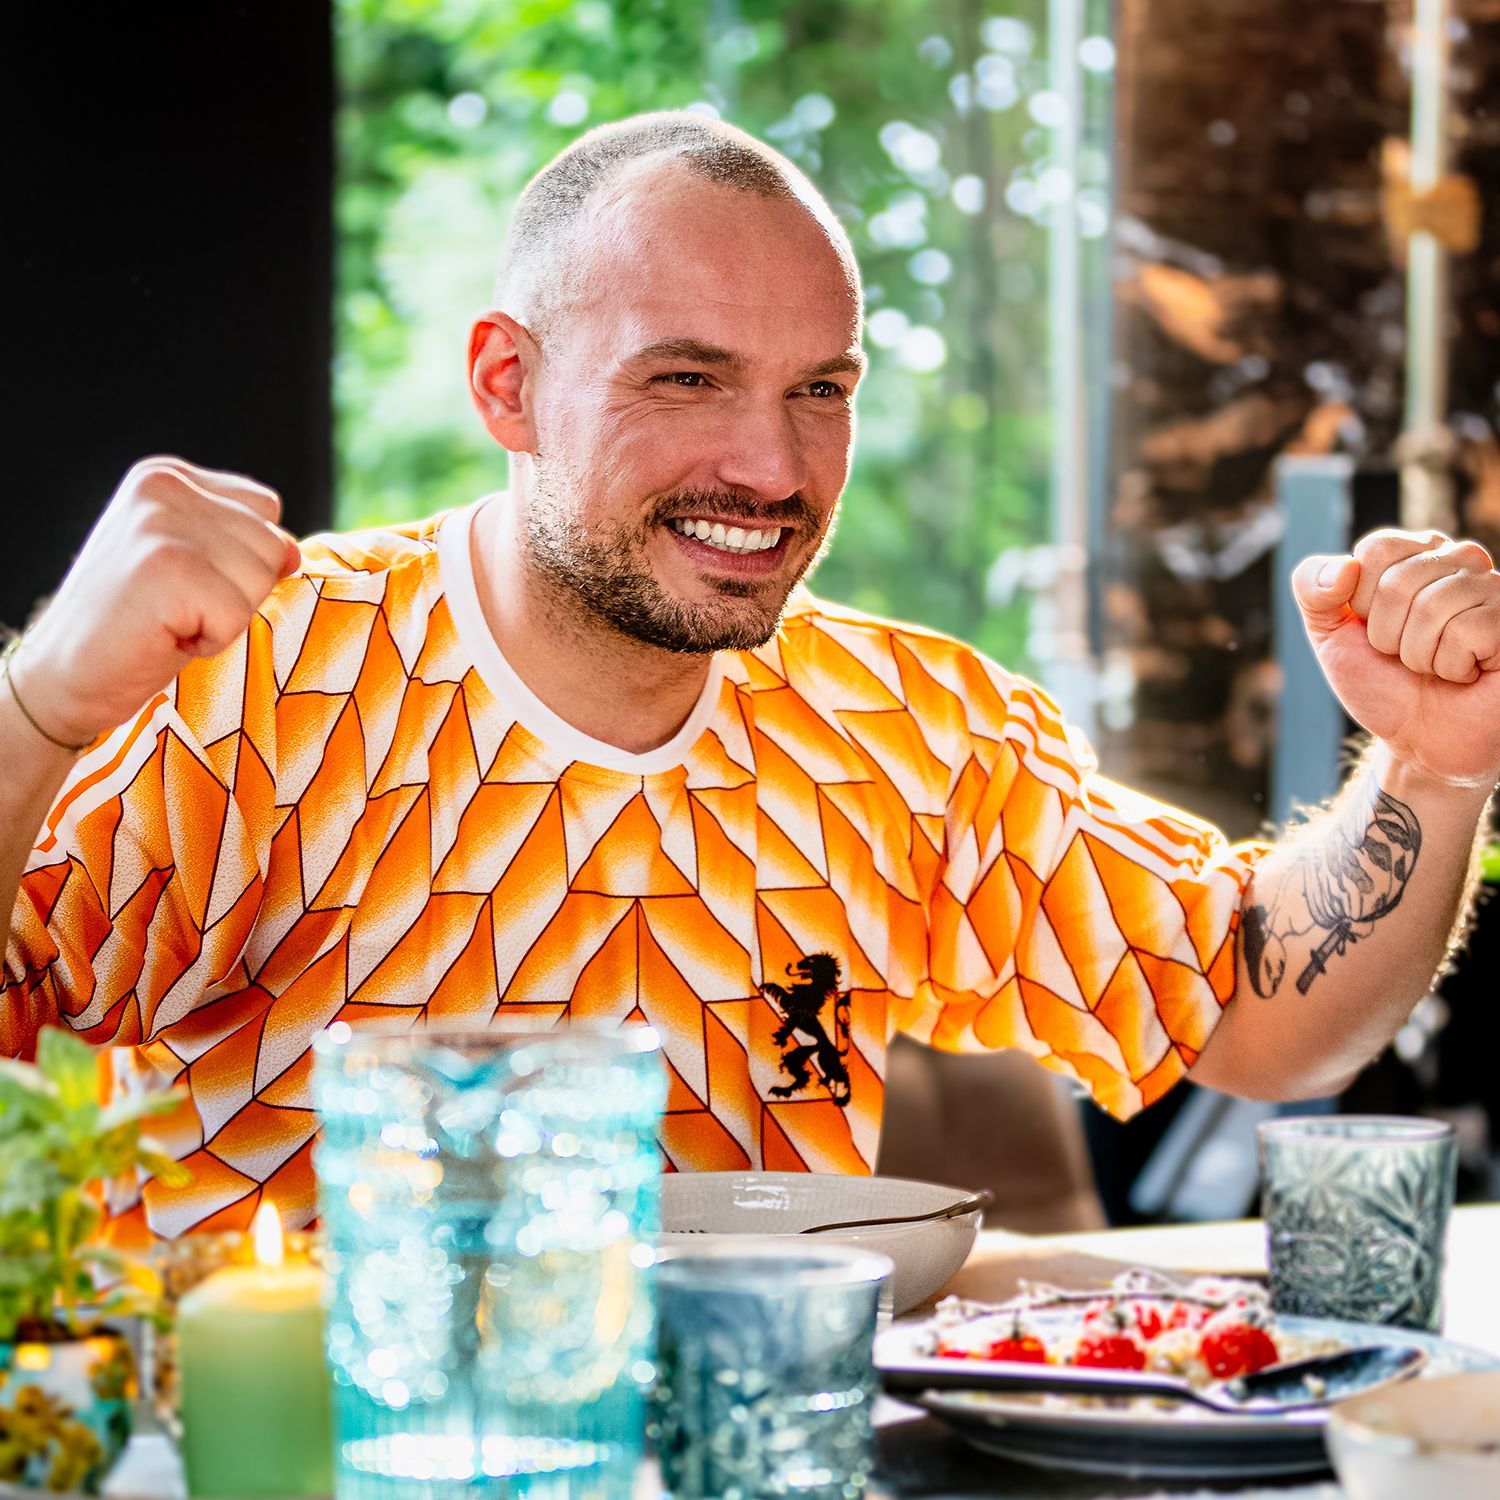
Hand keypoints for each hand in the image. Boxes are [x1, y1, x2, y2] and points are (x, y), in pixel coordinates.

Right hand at [16, 457, 300, 744]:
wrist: (65, 674)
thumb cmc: (138, 622)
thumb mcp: (196, 566)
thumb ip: (245, 545)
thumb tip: (294, 552)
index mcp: (168, 474)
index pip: (266, 510)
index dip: (240, 561)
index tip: (184, 580)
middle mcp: (162, 486)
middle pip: (271, 544)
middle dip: (238, 591)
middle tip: (177, 606)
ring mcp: (161, 524)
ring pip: (262, 577)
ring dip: (227, 615)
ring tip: (172, 618)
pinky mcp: (166, 569)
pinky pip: (238, 615)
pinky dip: (212, 640)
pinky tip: (166, 635)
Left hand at [1292, 529, 1499, 785]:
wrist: (1419, 739)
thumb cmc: (1380, 681)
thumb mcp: (1328, 632)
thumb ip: (1311, 586)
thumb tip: (1347, 566)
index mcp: (1415, 552)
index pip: (1375, 550)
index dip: (1362, 602)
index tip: (1374, 628)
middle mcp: (1460, 559)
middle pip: (1398, 582)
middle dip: (1387, 635)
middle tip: (1406, 655)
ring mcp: (1494, 588)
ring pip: (1432, 607)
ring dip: (1418, 654)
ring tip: (1434, 665)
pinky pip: (1467, 632)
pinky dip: (1451, 666)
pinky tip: (1464, 673)